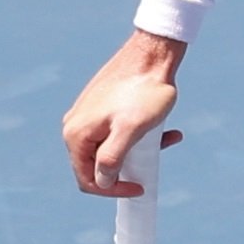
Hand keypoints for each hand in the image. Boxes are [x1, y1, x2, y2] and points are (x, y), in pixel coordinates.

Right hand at [63, 39, 181, 194]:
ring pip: (112, 146)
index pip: (87, 178)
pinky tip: (167, 130)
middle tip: (155, 161)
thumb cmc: (144, 92)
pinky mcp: (103, 107)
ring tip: (168, 138)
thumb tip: (101, 182)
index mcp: (76, 134)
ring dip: (139, 150)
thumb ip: (111, 159)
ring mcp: (88, 115)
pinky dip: (141, 136)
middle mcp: (75, 125)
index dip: (112, 190)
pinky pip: (119, 131)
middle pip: (98, 164)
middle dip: (128, 168)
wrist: (154, 53)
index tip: (140, 188)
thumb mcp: (130, 130)